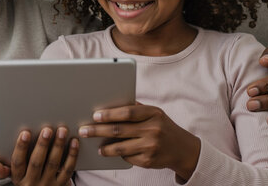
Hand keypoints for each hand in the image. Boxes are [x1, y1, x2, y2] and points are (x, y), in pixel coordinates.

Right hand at [0, 127, 78, 185]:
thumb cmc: (27, 182)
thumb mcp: (14, 177)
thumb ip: (2, 170)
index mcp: (18, 178)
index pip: (18, 163)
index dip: (21, 147)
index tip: (25, 133)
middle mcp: (32, 182)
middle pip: (36, 162)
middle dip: (42, 145)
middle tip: (47, 129)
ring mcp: (48, 184)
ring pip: (53, 164)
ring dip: (58, 146)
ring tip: (62, 131)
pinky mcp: (61, 185)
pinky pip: (68, 169)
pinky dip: (72, 155)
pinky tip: (73, 142)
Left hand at [78, 104, 199, 181]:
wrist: (183, 149)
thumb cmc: (163, 126)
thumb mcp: (154, 113)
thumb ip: (136, 109)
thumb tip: (109, 106)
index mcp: (153, 113)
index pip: (127, 112)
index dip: (110, 114)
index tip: (95, 115)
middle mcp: (153, 130)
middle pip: (119, 130)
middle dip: (98, 130)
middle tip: (84, 130)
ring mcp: (150, 147)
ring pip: (120, 148)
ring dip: (104, 147)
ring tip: (96, 145)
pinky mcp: (148, 161)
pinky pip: (127, 157)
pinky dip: (117, 155)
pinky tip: (109, 152)